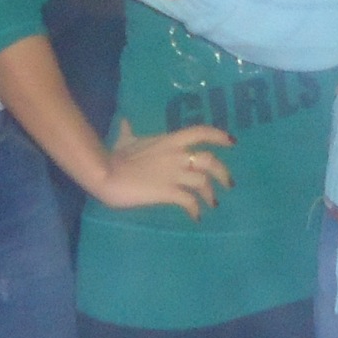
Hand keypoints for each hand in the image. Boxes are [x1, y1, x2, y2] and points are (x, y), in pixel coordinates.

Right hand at [95, 118, 234, 217]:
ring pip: (203, 182)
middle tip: (228, 184)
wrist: (106, 173)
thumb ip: (128, 131)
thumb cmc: (115, 157)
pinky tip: (196, 216)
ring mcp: (173, 173)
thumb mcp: (124, 140)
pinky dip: (196, 209)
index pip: (200, 132)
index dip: (219, 135)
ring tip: (212, 204)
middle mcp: (177, 155)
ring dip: (211, 195)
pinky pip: (189, 201)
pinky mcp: (167, 191)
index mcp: (170, 141)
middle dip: (223, 173)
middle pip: (210, 160)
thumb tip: (124, 120)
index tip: (232, 142)